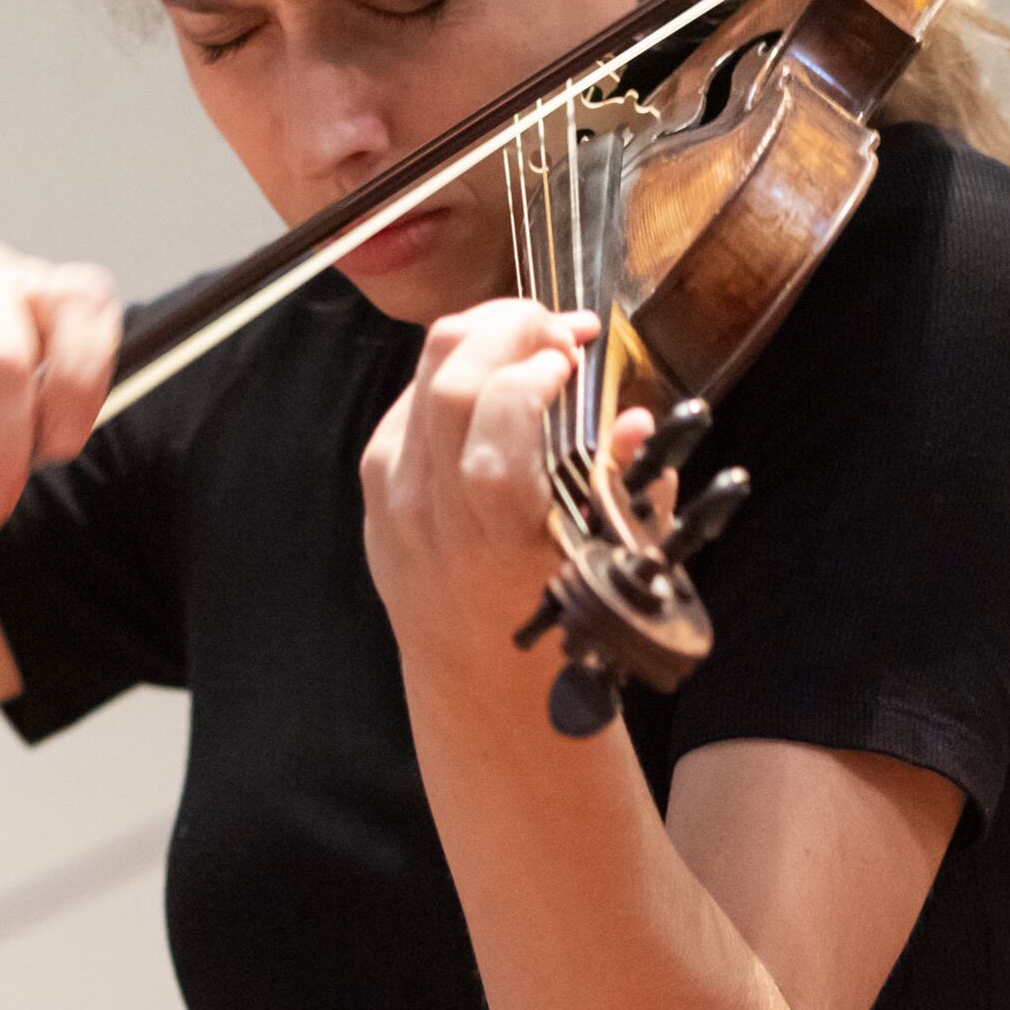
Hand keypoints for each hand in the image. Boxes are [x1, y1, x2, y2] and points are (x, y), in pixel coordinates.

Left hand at [358, 299, 616, 702]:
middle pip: (450, 372)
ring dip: (479, 335)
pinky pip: (404, 403)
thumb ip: (627, 487)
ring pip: (420, 373)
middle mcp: (433, 509)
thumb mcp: (609, 565)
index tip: (576, 354)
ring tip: (528, 339)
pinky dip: (449, 374)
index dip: (537, 363)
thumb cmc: (555, 627)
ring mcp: (392, 498)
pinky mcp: (372, 490)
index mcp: (498, 532)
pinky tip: (489, 380)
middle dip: (510, 324)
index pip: (495, 414)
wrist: (478, 684)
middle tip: (558, 329)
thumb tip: (636, 418)